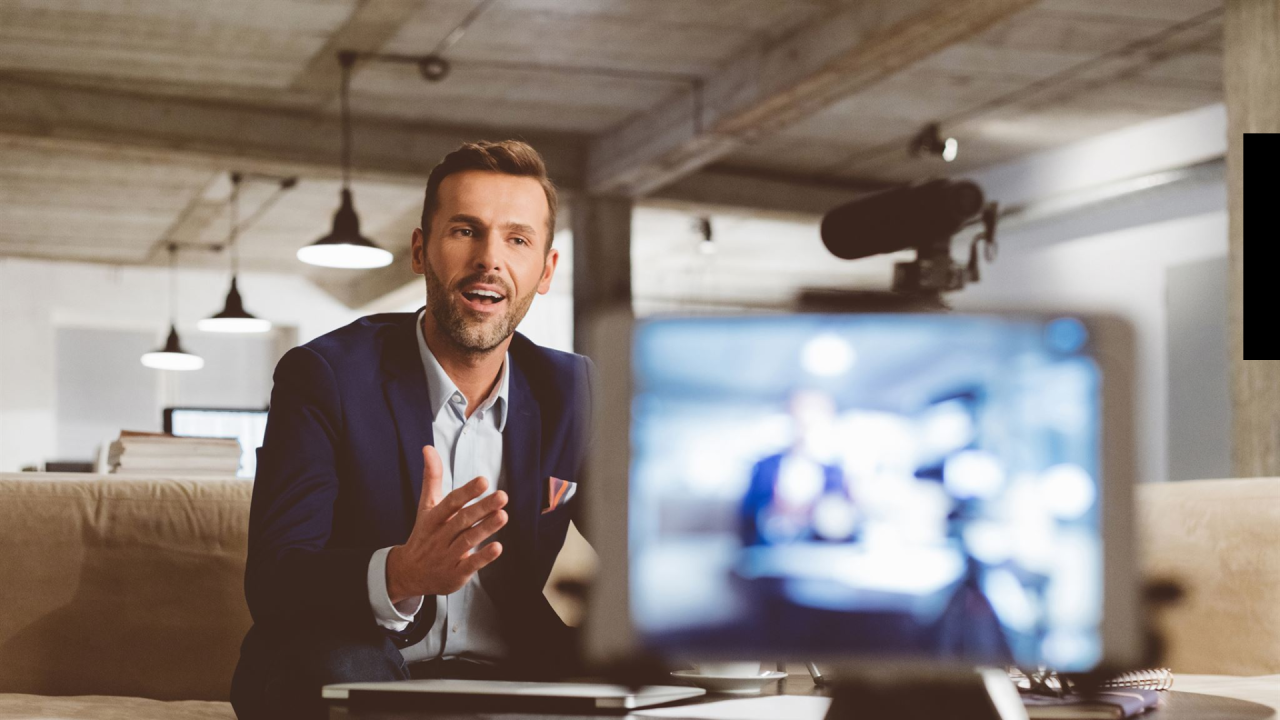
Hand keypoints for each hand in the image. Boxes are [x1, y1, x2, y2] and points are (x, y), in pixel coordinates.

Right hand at [386, 445, 506, 603]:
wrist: (409, 573)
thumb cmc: (424, 534)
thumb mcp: (426, 506)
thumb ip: (432, 478)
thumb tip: (428, 447)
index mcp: (433, 518)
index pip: (450, 503)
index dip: (466, 492)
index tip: (483, 480)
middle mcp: (439, 537)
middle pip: (461, 521)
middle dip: (482, 508)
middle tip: (502, 496)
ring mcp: (446, 556)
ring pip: (467, 541)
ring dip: (485, 529)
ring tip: (503, 516)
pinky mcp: (455, 574)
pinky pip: (470, 564)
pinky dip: (483, 557)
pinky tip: (498, 547)